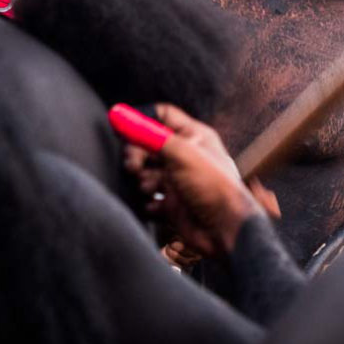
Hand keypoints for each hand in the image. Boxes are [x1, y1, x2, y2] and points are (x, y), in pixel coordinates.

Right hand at [125, 104, 266, 261]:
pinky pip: (148, 199)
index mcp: (194, 136)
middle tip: (134, 167)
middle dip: (136, 155)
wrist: (226, 229)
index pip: (162, 115)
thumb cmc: (213, 186)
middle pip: (147, 146)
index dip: (141, 120)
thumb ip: (147, 134)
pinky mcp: (172, 204)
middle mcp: (185, 156)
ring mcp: (178, 181)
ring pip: (144, 173)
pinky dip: (148, 202)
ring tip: (153, 188)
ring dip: (143, 180)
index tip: (123, 129)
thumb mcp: (180, 153)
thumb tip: (118, 114)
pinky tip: (156, 205)